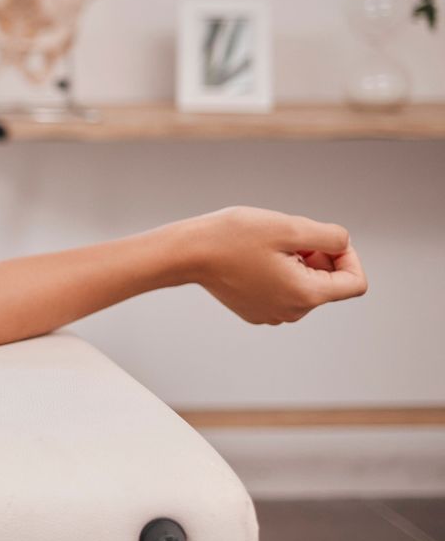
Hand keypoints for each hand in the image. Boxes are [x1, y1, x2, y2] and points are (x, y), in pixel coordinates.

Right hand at [183, 206, 366, 324]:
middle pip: (328, 283)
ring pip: (304, 287)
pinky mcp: (255, 311)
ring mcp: (272, 314)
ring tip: (266, 248)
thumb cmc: (232, 237)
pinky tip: (253, 259)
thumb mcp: (290, 226)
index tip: (322, 240)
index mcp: (305, 295)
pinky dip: (277, 273)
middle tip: (286, 238)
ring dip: (296, 264)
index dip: (347, 255)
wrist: (186, 253)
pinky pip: (282, 292)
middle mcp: (292, 312)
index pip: (355, 282)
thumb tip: (342, 245)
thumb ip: (331, 236)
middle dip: (317, 257)